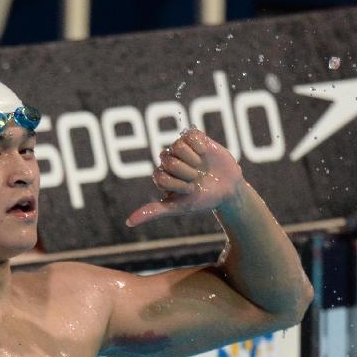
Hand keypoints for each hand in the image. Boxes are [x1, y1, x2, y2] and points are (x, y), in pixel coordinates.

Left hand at [126, 128, 244, 226]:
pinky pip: (190, 134)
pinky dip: (200, 145)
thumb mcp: (178, 207)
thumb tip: (128, 223)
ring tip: (201, 166)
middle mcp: (168, 161)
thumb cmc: (202, 200)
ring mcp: (181, 148)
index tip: (189, 191)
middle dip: (185, 173)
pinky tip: (205, 153)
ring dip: (193, 159)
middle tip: (196, 178)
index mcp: (161, 176)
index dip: (177, 184)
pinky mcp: (194, 137)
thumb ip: (154, 211)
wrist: (228, 190)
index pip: (160, 176)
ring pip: (178, 146)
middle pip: (168, 161)